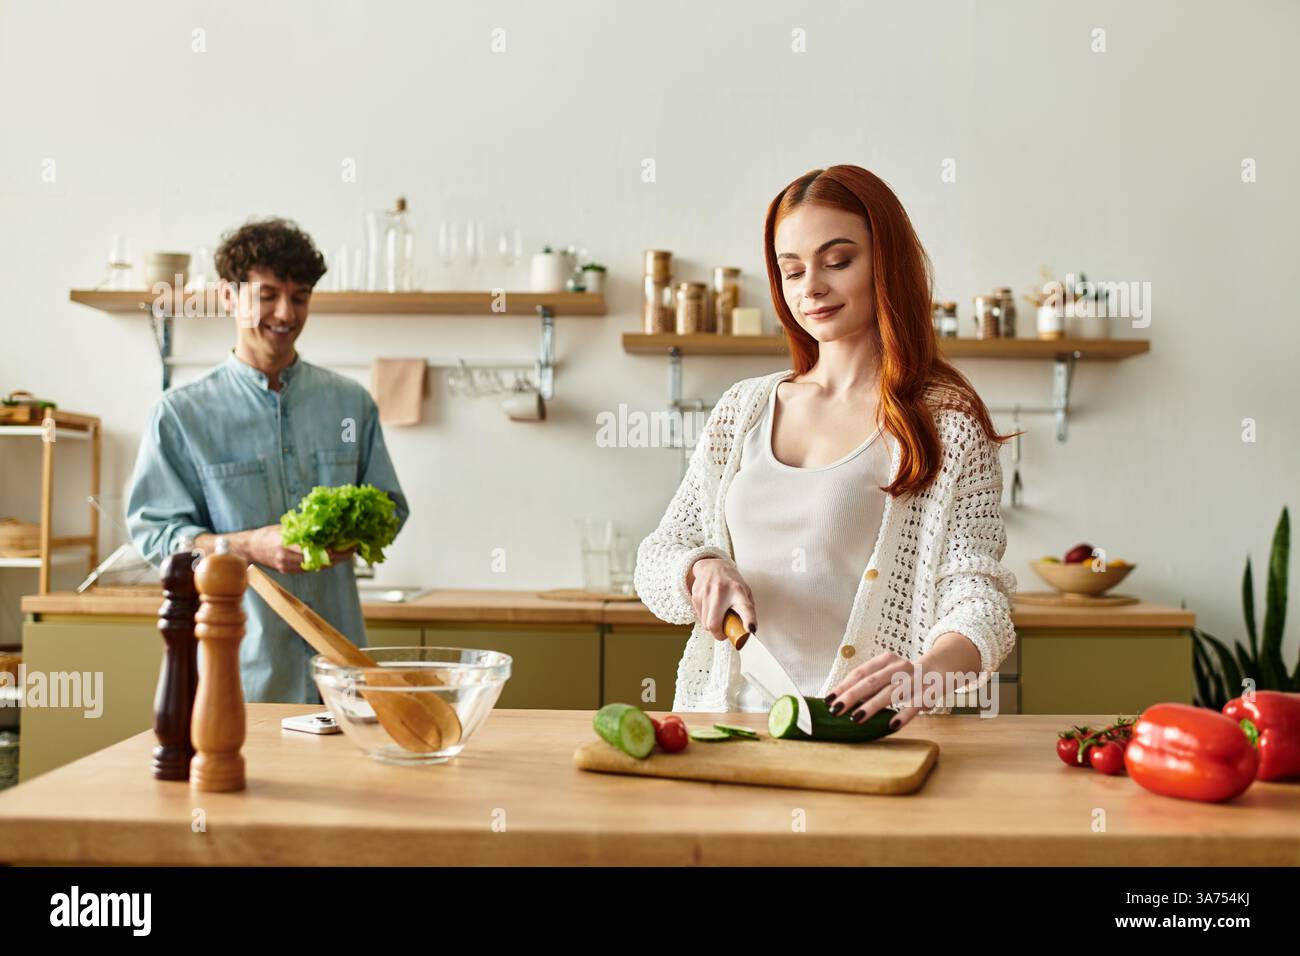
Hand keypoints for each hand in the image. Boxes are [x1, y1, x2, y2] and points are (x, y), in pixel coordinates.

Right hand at [196, 527, 356, 573]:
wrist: (249, 549)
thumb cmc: (267, 535)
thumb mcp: (285, 527)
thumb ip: (303, 528)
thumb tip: (327, 522)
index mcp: (287, 544)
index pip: (317, 549)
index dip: (335, 548)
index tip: (349, 544)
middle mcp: (288, 558)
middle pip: (320, 560)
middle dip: (339, 555)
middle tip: (353, 549)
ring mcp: (288, 567)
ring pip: (318, 566)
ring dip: (333, 560)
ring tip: (347, 552)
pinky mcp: (289, 572)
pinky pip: (310, 568)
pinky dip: (322, 563)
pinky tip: (332, 557)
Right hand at [687, 556, 756, 641]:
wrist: (712, 566)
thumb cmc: (731, 581)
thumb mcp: (745, 591)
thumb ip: (747, 609)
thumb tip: (749, 629)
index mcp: (738, 591)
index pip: (745, 608)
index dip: (748, 620)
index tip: (751, 630)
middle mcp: (721, 592)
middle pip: (714, 623)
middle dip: (719, 634)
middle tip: (724, 632)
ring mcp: (706, 593)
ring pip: (706, 623)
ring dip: (712, 626)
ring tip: (718, 616)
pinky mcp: (696, 596)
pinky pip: (700, 617)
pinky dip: (705, 618)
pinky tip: (710, 609)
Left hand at [825, 651, 920, 731]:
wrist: (942, 667)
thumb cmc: (906, 675)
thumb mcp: (888, 672)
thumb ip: (870, 684)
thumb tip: (842, 701)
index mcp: (886, 660)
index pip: (860, 672)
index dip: (844, 686)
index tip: (828, 699)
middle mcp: (899, 668)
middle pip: (872, 682)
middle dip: (852, 696)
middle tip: (835, 709)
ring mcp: (915, 680)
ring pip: (891, 693)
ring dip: (872, 706)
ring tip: (856, 718)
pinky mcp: (929, 693)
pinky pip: (915, 705)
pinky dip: (903, 714)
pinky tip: (891, 725)